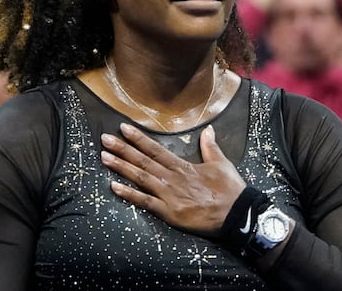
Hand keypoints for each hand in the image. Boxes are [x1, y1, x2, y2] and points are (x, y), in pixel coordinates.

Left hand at [100, 124, 246, 236]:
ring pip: (140, 178)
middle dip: (122, 149)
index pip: (156, 149)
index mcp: (183, 166)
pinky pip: (145, 202)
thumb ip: (210, 147)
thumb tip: (208, 129)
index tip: (123, 128)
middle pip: (143, 161)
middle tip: (104, 139)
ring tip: (104, 157)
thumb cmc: (230, 189)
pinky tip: (114, 188)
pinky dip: (129, 195)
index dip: (138, 139)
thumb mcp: (221, 164)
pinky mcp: (169, 212)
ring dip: (121, 167)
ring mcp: (169, 195)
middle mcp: (172, 178)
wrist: (236, 214)